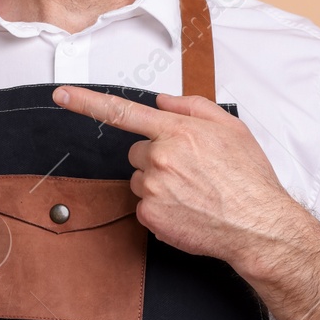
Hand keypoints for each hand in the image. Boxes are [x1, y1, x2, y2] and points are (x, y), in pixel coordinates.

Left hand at [51, 85, 319, 319]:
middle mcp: (160, 157)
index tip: (61, 94)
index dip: (87, 102)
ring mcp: (152, 188)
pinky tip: (187, 210)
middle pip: (137, 153)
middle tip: (189, 172)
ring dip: (158, 184)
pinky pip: (144, 206)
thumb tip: (161, 100)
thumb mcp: (230, 128)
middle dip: (156, 159)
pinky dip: (161, 209)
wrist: (258, 225)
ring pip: (139, 180)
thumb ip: (192, 107)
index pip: (124, 112)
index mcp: (177, 131)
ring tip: (193, 193)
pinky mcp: (150, 215)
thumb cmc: (249, 177)